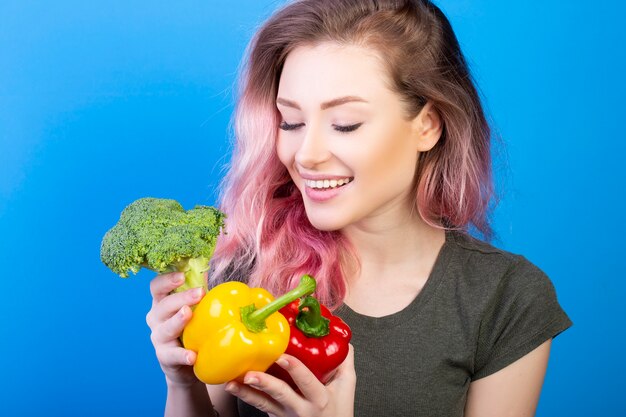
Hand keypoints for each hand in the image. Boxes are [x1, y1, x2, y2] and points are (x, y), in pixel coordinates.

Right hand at [145, 271, 205, 386]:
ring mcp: (158, 338)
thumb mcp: (194, 307)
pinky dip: (181, 355)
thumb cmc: (191, 327)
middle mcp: (156, 318)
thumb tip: (207, 265)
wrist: (185, 362)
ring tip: (188, 314)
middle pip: (162, 305)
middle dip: (181, 297)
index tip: (182, 276)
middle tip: (200, 292)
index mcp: (162, 303)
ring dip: (177, 321)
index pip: (157, 287)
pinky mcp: (165, 357)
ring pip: (164, 328)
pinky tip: (192, 355)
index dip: (167, 280)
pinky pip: (171, 355)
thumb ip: (197, 288)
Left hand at [224, 345, 355, 416]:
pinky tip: (234, 387)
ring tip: (231, 383)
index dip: (295, 368)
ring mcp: (286, 415)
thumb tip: (344, 339)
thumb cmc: (339, 410)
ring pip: (264, 404)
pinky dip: (247, 396)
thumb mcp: (346, 387)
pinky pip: (260, 407)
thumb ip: (345, 362)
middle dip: (265, 384)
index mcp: (319, 397)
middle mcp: (301, 408)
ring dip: (246, 393)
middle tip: (249, 374)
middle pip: (281, 394)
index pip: (306, 381)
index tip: (282, 356)